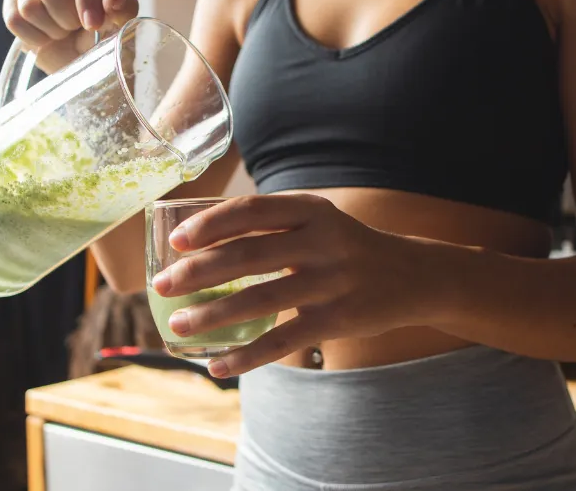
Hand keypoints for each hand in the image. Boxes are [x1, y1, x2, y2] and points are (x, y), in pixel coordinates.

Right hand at [3, 0, 140, 72]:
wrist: (81, 54)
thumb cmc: (105, 32)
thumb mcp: (122, 23)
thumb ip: (123, 7)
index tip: (92, 24)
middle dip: (65, 17)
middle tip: (78, 27)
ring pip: (29, 6)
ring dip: (51, 30)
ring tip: (65, 31)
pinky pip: (14, 19)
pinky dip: (34, 38)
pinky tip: (47, 37)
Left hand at [150, 194, 449, 376]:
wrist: (414, 276)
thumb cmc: (347, 247)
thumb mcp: (318, 221)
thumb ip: (272, 226)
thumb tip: (197, 244)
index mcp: (312, 210)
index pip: (252, 211)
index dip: (210, 224)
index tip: (176, 241)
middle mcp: (322, 242)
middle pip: (248, 255)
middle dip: (197, 272)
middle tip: (161, 286)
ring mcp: (331, 282)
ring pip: (259, 300)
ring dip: (212, 315)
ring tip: (178, 326)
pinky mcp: (338, 321)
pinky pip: (282, 341)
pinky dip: (246, 356)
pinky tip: (217, 365)